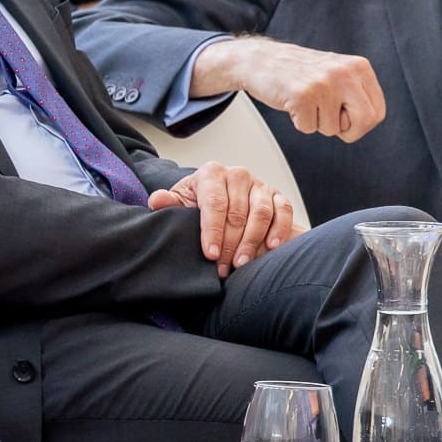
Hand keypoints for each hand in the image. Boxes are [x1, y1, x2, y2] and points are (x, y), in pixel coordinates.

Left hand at [148, 161, 304, 277]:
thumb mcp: (181, 202)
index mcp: (211, 173)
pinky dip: (280, 229)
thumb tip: (157, 200)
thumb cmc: (197, 203)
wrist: (219, 199)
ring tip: (242, 264)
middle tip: (223, 268)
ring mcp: (260, 185)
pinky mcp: (278, 195)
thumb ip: (169, 203)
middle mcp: (237, 175)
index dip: (212, 230)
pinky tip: (271, 247)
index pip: (214, 203)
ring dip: (252, 241)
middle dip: (230, 244)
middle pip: (237, 212)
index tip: (210, 255)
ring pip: (260, 213)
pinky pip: (284, 211)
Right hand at [192, 38, 384, 141]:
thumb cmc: (298, 71)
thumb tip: (367, 122)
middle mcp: (344, 73)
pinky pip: (309, 128)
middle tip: (329, 120)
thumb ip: (356, 92)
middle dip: (346, 130)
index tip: (346, 121)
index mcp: (358, 67)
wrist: (260, 60)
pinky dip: (299, 122)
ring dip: (316, 122)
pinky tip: (293, 103)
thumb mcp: (337, 72)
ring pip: (332, 128)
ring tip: (305, 102)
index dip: (361, 124)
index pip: (377, 111)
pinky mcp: (302, 96)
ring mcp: (323, 84)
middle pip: (364, 122)